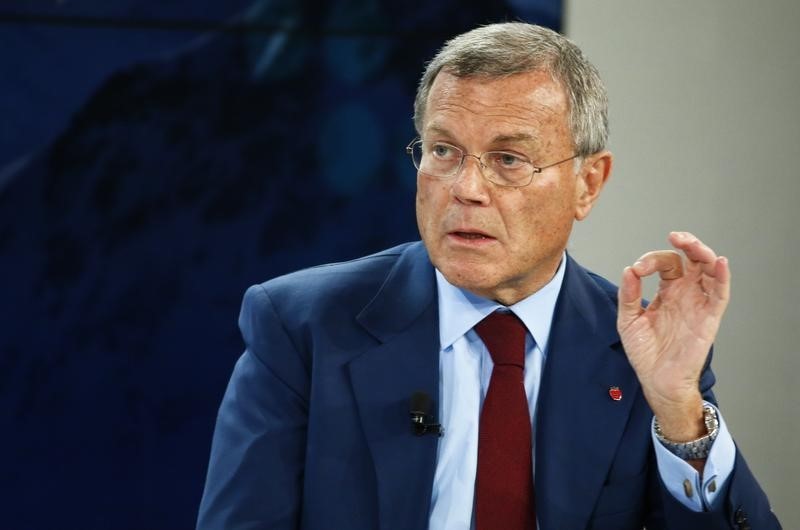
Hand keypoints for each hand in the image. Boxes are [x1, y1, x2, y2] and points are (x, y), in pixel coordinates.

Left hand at [617, 232, 730, 440]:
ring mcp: (698, 303)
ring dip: (703, 253)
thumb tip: (629, 270)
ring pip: (710, 270)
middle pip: (693, 260)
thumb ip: (628, 295)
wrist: (656, 380)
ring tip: (691, 244)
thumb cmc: (645, 352)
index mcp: (667, 292)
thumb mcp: (628, 320)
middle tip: (675, 236)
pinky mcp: (709, 317)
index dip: (652, 260)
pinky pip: (720, 293)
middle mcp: (685, 294)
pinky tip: (718, 262)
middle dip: (686, 244)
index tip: (637, 269)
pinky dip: (722, 276)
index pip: (666, 264)